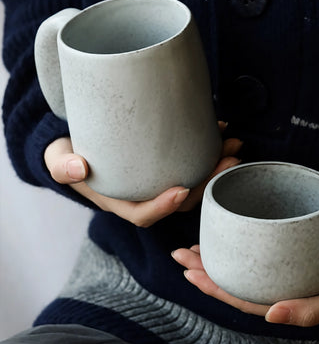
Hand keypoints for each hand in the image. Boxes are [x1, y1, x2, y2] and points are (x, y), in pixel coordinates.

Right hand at [44, 123, 241, 226]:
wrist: (79, 146)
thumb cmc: (69, 157)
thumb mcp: (59, 160)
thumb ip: (63, 166)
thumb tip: (77, 168)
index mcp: (122, 203)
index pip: (145, 215)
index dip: (164, 207)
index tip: (181, 189)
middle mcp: (146, 196)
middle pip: (182, 200)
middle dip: (208, 184)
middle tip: (229, 158)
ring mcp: (159, 182)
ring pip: (195, 183)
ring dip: (218, 166)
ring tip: (234, 142)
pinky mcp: (167, 165)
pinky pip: (193, 164)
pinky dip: (208, 148)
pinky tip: (220, 128)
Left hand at [172, 245, 318, 326]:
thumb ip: (310, 312)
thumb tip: (270, 315)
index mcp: (285, 300)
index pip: (242, 298)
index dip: (215, 287)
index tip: (191, 273)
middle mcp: (277, 285)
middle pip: (234, 280)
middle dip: (204, 269)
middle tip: (179, 255)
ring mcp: (279, 268)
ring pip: (241, 265)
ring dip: (215, 256)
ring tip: (192, 248)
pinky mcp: (285, 250)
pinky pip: (254, 250)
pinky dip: (236, 244)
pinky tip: (223, 237)